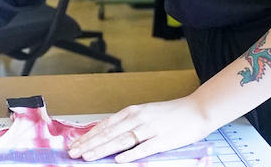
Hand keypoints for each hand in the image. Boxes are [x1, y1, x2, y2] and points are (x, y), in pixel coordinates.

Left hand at [67, 96, 217, 162]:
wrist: (197, 110)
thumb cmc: (170, 114)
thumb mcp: (145, 114)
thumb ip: (127, 123)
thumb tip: (108, 133)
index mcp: (132, 112)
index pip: (104, 125)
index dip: (88, 135)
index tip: (74, 144)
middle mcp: (137, 119)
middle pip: (108, 133)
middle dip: (89, 144)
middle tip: (73, 153)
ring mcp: (150, 129)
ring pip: (121, 141)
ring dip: (102, 149)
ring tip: (87, 157)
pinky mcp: (162, 140)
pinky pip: (144, 149)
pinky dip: (130, 155)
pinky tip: (118, 160)